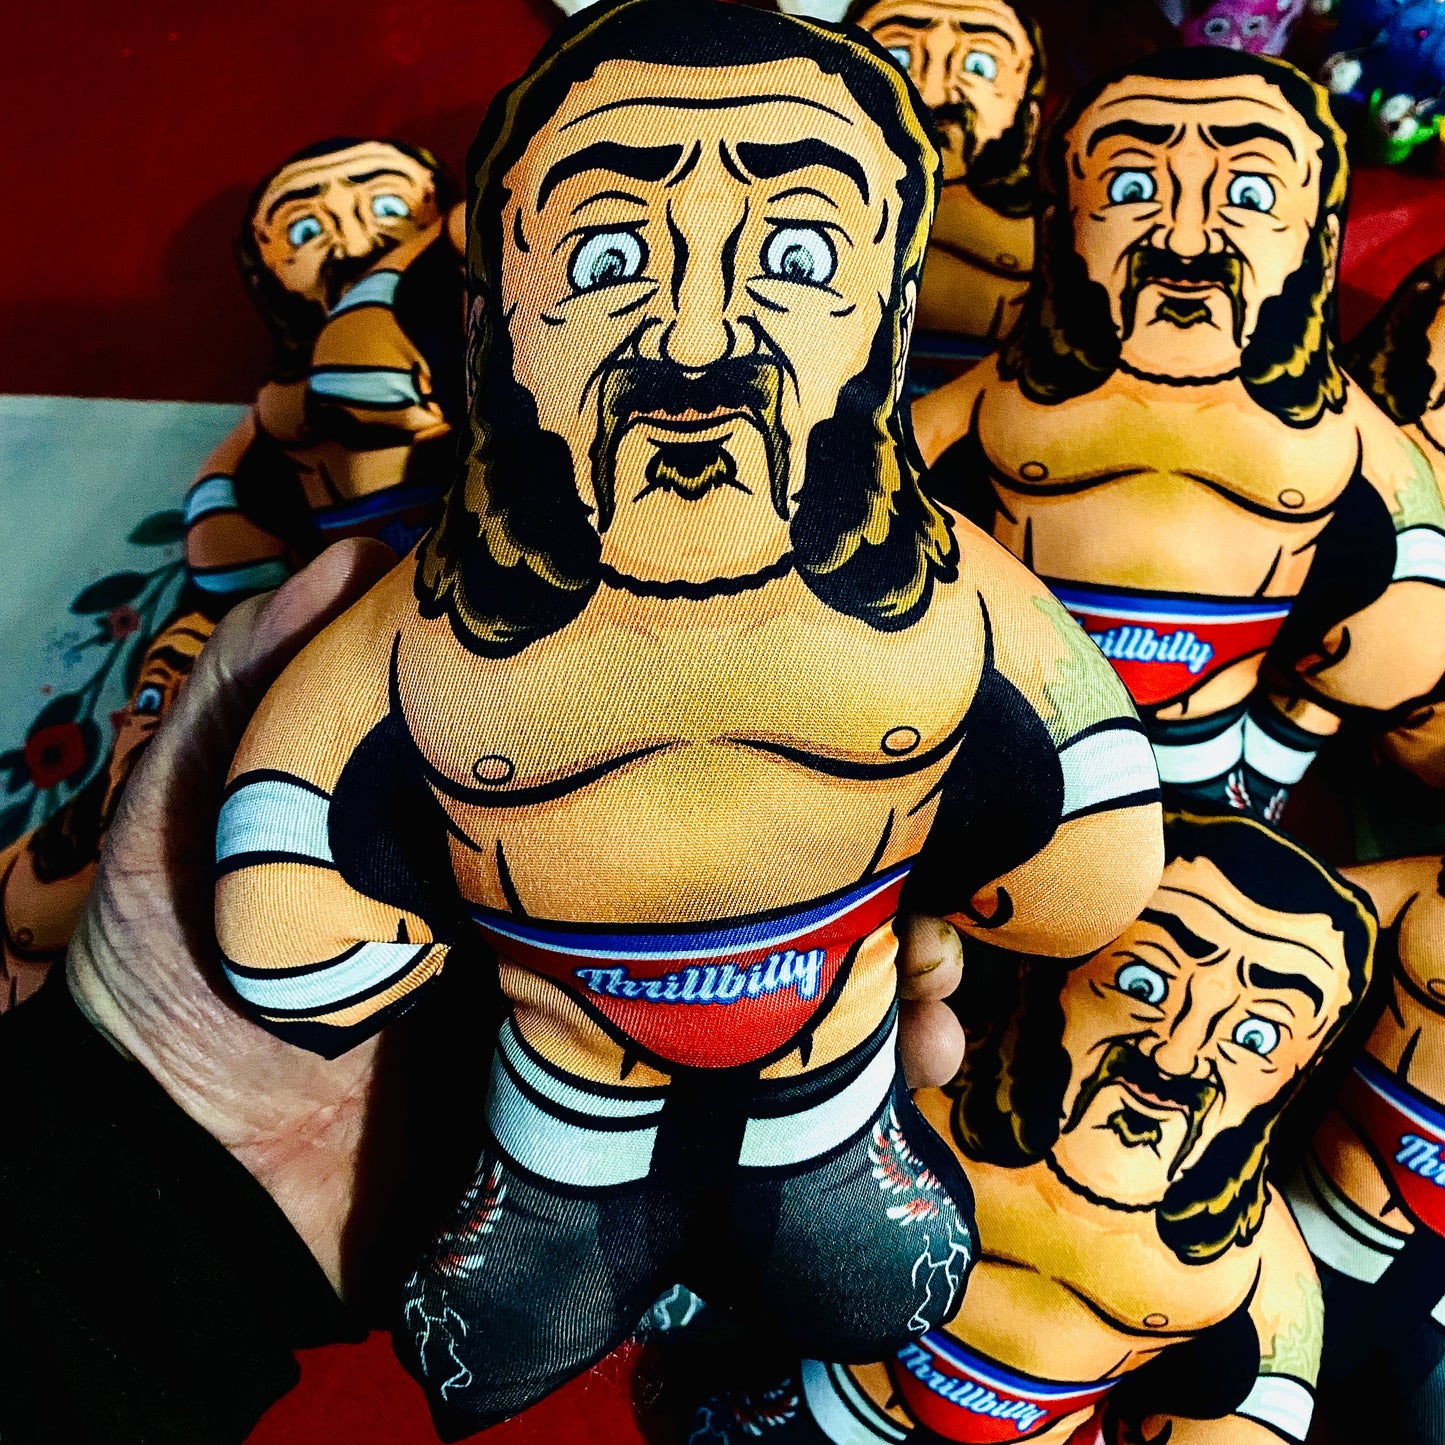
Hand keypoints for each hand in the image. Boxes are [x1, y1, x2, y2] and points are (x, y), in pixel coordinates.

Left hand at [65, 539, 966, 1298]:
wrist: (185, 1174)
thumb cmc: (181, 965)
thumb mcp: (205, 794)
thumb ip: (270, 676)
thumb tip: (364, 539)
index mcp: (521, 808)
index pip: (675, 753)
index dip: (773, 733)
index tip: (866, 708)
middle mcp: (589, 890)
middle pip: (756, 857)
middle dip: (871, 858)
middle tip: (953, 866)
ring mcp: (614, 996)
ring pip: (788, 968)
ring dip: (894, 971)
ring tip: (954, 987)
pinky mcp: (622, 1096)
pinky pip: (756, 1082)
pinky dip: (849, 1074)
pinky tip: (927, 1058)